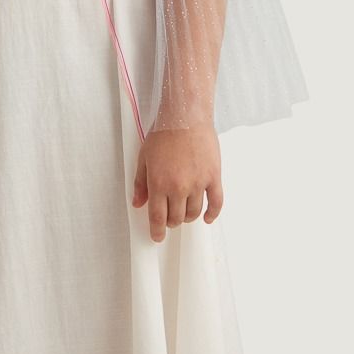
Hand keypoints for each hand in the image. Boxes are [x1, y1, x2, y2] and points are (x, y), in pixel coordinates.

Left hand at [131, 123, 222, 241]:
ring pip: (194, 213)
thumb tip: (138, 203)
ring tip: (184, 211)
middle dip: (171, 221)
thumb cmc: (163, 133)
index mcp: (159, 183)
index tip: (156, 237)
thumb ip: (140, 182)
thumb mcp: (144, 157)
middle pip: (176, 218)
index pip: (157, 218)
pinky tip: (207, 218)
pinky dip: (212, 214)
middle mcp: (179, 187)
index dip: (156, 231)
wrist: (185, 116)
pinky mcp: (213, 177)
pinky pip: (216, 202)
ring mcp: (198, 183)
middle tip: (169, 216)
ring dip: (188, 216)